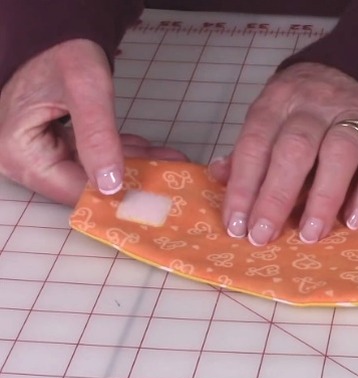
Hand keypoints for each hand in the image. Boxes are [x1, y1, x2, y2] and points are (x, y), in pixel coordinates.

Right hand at [0, 39, 185, 204]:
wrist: (58, 32)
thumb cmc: (64, 53)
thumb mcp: (86, 91)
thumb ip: (97, 137)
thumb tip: (110, 184)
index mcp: (18, 152)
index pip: (70, 188)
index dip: (113, 194)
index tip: (151, 195)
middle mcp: (22, 159)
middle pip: (82, 183)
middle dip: (128, 179)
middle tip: (169, 177)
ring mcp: (38, 152)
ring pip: (91, 171)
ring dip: (130, 166)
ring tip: (170, 164)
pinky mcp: (54, 144)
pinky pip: (90, 156)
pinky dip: (120, 152)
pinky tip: (152, 153)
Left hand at [211, 62, 357, 244]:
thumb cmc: (307, 110)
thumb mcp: (273, 119)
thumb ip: (249, 152)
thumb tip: (219, 178)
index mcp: (279, 101)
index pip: (255, 143)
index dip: (244, 187)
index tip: (236, 225)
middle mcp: (316, 104)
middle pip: (295, 148)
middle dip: (276, 196)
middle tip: (264, 236)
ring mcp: (357, 114)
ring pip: (339, 152)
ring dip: (323, 198)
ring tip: (310, 234)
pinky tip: (354, 221)